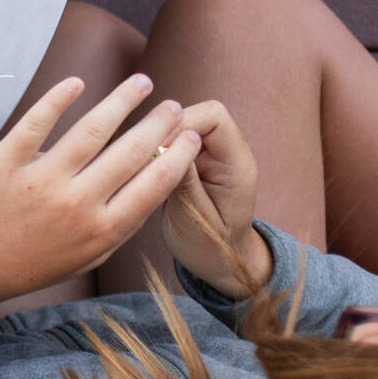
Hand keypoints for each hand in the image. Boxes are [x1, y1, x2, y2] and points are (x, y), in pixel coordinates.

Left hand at [0, 74, 198, 302]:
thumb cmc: (37, 259)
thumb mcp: (91, 254)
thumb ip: (122, 222)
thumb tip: (156, 181)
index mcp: (103, 229)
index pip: (154, 183)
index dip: (178, 154)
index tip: (192, 134)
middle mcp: (77, 203)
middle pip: (130, 151)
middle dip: (158, 123)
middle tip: (173, 105)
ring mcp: (41, 179)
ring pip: (92, 129)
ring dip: (122, 101)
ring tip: (141, 82)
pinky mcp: (6, 161)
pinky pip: (37, 122)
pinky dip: (59, 98)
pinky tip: (79, 82)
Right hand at [161, 102, 272, 297]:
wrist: (221, 264)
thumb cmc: (213, 248)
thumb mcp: (196, 220)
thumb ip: (183, 182)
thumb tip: (162, 146)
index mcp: (237, 165)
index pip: (214, 116)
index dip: (182, 124)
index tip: (156, 148)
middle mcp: (227, 153)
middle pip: (195, 114)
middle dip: (166, 129)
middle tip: (142, 156)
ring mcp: (211, 156)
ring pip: (181, 126)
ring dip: (159, 139)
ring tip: (140, 164)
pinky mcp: (194, 162)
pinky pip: (174, 142)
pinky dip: (156, 150)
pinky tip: (142, 169)